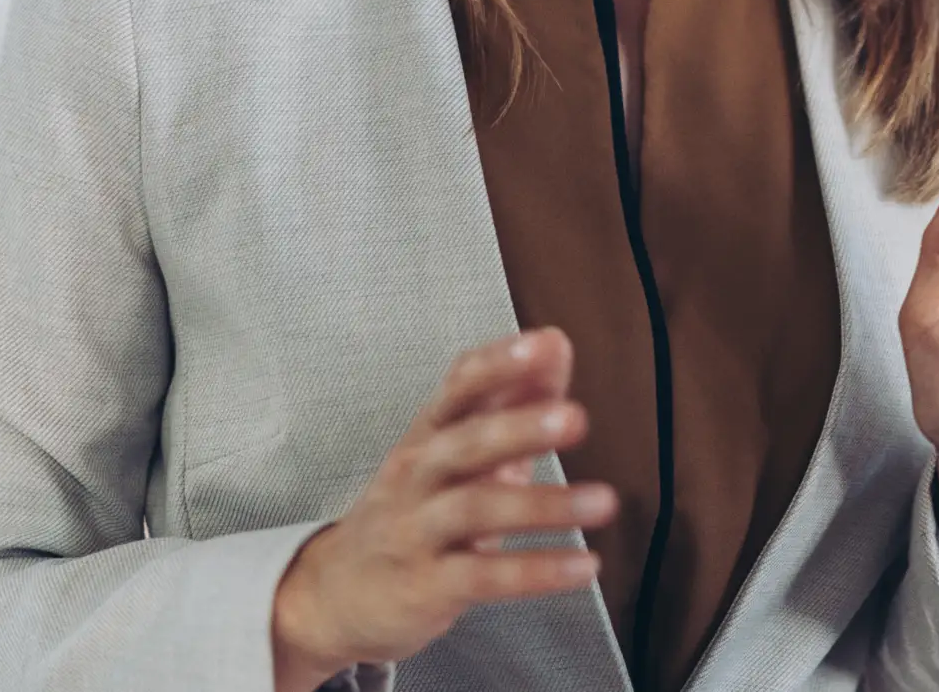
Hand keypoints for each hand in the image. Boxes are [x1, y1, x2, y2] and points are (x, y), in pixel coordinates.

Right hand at [270, 328, 616, 691]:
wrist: (335, 593)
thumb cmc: (413, 509)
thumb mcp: (455, 451)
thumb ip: (509, 399)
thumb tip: (558, 345)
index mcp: (429, 435)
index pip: (457, 387)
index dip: (500, 364)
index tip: (546, 344)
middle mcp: (418, 476)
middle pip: (464, 443)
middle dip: (519, 426)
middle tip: (574, 416)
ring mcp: (418, 530)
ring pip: (475, 509)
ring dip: (543, 504)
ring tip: (602, 500)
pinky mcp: (427, 586)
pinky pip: (484, 577)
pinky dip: (536, 569)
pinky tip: (583, 566)